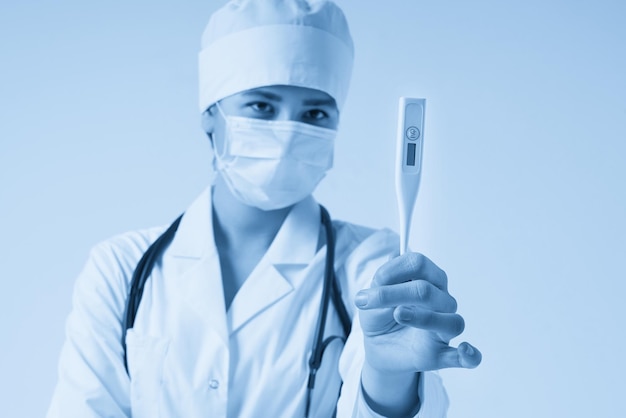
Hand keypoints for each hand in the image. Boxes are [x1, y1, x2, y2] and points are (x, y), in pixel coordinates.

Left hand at [355, 252, 481, 374]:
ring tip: (398, 315)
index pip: (418, 264)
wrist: (377, 347)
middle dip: (396, 293)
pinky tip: (465, 350)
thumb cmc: (380, 316)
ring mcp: (442, 329)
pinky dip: (469, 355)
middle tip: (370, 300)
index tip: (374, 282)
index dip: (393, 269)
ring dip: (425, 318)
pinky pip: (466, 357)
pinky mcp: (441, 353)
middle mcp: (440, 301)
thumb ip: (382, 281)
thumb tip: (393, 256)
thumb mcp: (372, 298)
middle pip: (429, 290)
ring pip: (450, 321)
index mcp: (425, 280)